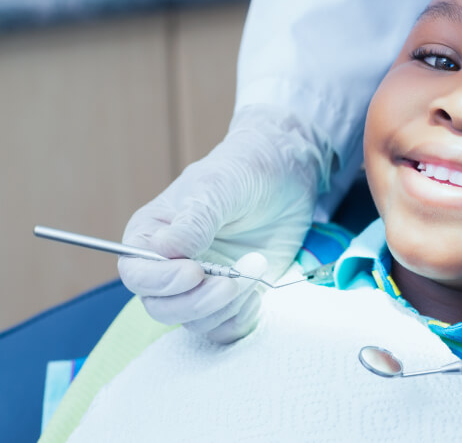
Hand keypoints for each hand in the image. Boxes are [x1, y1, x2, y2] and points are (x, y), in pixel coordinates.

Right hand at [118, 107, 331, 342]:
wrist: (285, 176)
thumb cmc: (243, 172)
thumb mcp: (218, 187)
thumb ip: (194, 221)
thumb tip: (165, 251)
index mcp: (152, 236)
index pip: (136, 274)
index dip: (160, 282)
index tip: (194, 272)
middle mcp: (170, 267)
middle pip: (161, 308)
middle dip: (197, 302)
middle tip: (232, 281)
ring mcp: (202, 286)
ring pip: (195, 323)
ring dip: (226, 306)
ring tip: (254, 269)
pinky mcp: (231, 299)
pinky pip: (224, 329)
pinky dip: (240, 319)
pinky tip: (257, 293)